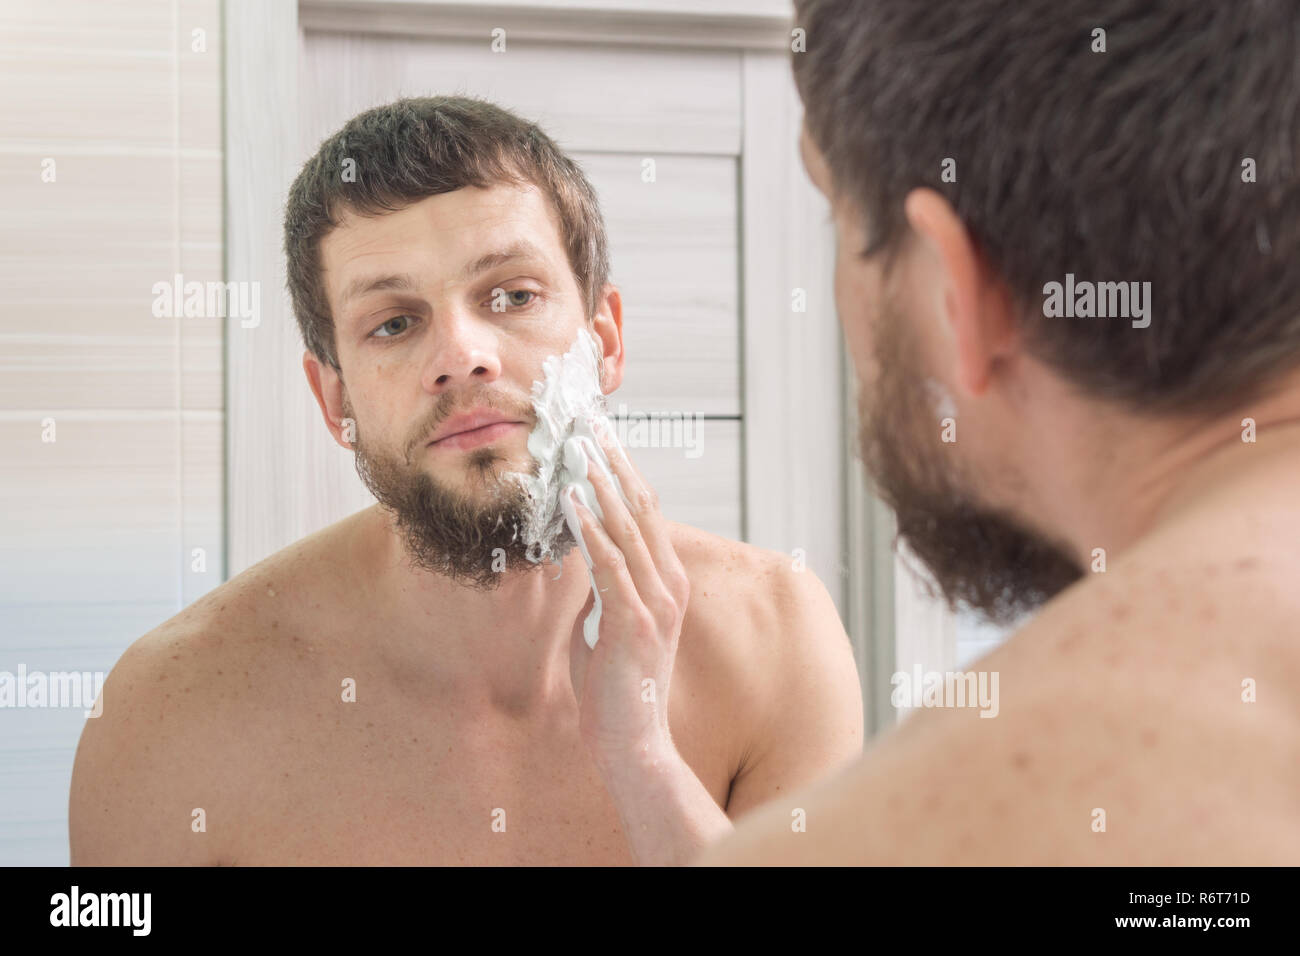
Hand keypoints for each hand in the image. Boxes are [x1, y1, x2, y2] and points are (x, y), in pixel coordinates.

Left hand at [563, 422, 690, 771]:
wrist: (633, 742)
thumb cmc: (615, 687)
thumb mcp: (607, 622)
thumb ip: (600, 586)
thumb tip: (578, 551)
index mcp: (666, 582)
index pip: (647, 513)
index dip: (624, 471)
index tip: (602, 438)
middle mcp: (668, 584)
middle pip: (642, 507)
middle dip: (614, 462)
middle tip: (590, 423)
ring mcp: (655, 602)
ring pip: (628, 526)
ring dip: (600, 482)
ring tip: (578, 447)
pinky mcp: (634, 621)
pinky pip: (609, 563)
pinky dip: (589, 527)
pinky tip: (570, 499)